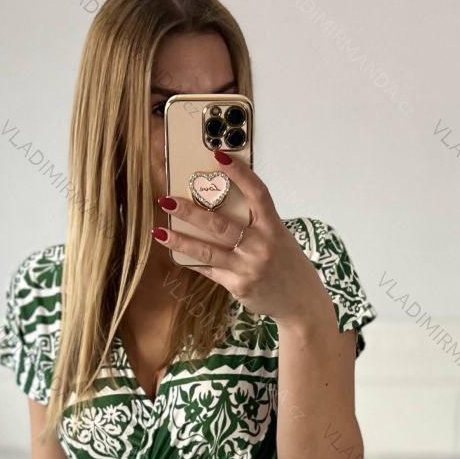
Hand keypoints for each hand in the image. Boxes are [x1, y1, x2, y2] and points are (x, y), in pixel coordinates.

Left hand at [154, 150, 329, 324]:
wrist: (300, 301)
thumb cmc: (286, 264)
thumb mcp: (278, 237)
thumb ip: (254, 223)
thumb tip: (218, 206)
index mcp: (273, 227)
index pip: (257, 193)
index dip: (239, 174)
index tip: (218, 156)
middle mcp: (261, 245)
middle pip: (220, 224)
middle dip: (191, 211)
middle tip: (168, 200)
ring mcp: (248, 267)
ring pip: (208, 251)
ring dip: (181, 241)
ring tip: (160, 232)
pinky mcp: (239, 286)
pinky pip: (211, 270)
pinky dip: (194, 261)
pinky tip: (176, 255)